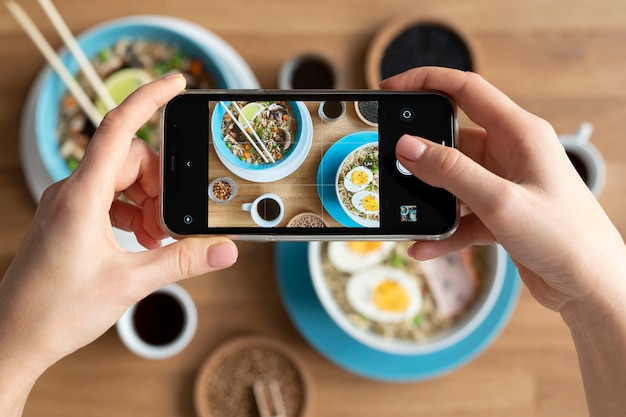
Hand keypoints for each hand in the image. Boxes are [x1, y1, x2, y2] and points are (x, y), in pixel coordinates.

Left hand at [0, 74, 237, 379]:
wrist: (14, 338)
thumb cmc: (57, 310)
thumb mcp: (130, 283)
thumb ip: (182, 260)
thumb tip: (223, 249)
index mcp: (82, 196)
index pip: (117, 128)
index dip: (149, 99)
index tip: (177, 83)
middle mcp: (72, 192)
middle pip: (130, 159)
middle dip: (160, 185)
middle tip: (171, 223)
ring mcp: (69, 204)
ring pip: (120, 179)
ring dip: (148, 202)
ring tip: (157, 238)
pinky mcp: (69, 219)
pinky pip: (109, 198)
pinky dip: (132, 212)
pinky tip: (142, 240)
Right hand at [382, 67, 625, 315]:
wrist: (592, 287)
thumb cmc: (565, 238)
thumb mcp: (499, 201)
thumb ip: (450, 172)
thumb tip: (407, 147)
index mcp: (520, 133)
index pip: (467, 90)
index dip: (427, 81)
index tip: (393, 88)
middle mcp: (512, 153)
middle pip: (453, 138)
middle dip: (421, 151)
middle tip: (391, 162)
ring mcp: (506, 184)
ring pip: (453, 180)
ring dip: (430, 198)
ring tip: (407, 213)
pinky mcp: (500, 213)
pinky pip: (461, 214)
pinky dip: (443, 229)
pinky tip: (425, 246)